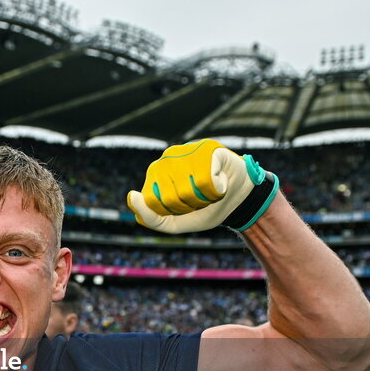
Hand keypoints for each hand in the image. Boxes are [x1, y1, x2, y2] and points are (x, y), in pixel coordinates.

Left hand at [126, 139, 278, 233]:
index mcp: (156, 174)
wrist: (238, 200)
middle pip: (170, 197)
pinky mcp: (208, 148)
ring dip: (203, 198)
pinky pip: (207, 179)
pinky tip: (220, 181)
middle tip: (199, 198)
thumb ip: (149, 217)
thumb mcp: (174, 222)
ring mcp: (187, 151)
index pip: (152, 202)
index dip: (172, 212)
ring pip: (187, 190)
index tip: (185, 207)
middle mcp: (168, 159)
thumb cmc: (204, 209)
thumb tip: (131, 196)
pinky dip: (217, 189)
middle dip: (188, 206)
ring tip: (209, 190)